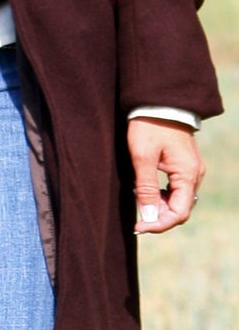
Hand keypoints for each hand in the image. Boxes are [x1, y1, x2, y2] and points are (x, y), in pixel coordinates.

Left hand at [129, 116, 204, 233]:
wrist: (157, 102)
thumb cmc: (148, 127)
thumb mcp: (142, 157)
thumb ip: (146, 187)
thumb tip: (148, 217)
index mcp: (188, 175)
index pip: (179, 212)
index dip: (160, 224)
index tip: (139, 227)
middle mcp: (194, 175)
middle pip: (180, 208)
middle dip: (159, 217)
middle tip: (135, 219)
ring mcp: (191, 169)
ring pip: (178, 199)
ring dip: (159, 206)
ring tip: (137, 202)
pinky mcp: (183, 164)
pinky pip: (176, 188)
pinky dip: (161, 194)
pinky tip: (144, 190)